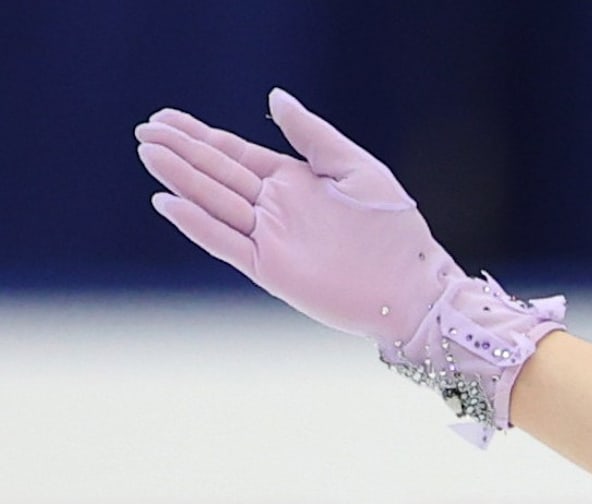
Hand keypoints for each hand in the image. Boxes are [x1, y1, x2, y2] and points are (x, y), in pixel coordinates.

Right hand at [134, 89, 459, 349]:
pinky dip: (196, 223)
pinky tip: (167, 201)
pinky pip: (225, 242)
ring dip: (181, 179)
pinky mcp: (270, 269)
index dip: (200, 136)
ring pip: (214, 203)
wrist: (414, 287)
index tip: (165, 118)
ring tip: (149, 152)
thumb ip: (312, 135)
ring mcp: (269, 238)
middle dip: (181, 152)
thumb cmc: (395, 229)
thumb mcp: (356, 168)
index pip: (236, 154)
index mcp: (295, 182)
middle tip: (144, 130)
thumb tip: (275, 95)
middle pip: (217, 174)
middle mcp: (276, 208)